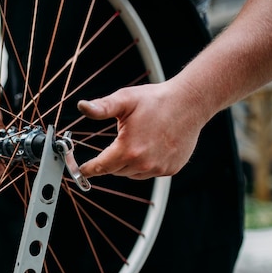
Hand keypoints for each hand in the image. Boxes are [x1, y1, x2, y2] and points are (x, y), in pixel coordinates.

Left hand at [77, 82, 205, 179]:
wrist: (190, 102)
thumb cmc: (156, 100)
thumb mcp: (125, 100)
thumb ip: (101, 107)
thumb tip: (82, 106)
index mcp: (128, 150)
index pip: (101, 167)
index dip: (89, 169)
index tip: (81, 170)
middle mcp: (143, 163)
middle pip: (115, 171)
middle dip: (110, 161)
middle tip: (116, 144)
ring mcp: (158, 168)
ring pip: (131, 173)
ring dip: (128, 163)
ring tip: (136, 142)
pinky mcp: (170, 169)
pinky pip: (149, 172)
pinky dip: (144, 164)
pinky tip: (150, 147)